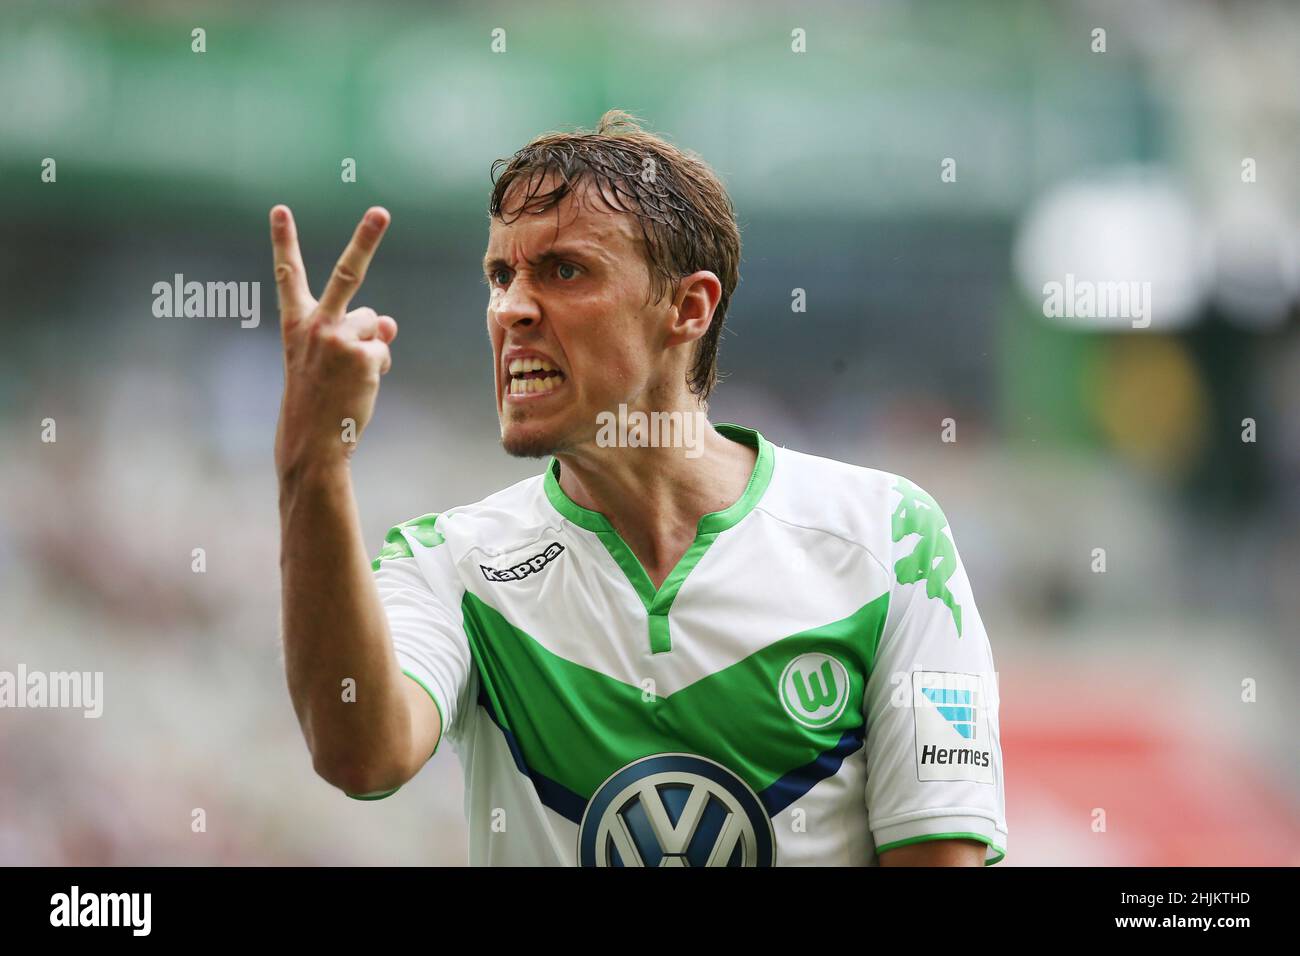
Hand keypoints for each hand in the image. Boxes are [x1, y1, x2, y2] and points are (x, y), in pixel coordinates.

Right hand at [270, 205, 396, 478]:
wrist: (313, 440)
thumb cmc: (317, 398)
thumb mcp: (326, 359)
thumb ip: (353, 332)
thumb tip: (389, 323)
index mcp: (296, 323)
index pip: (288, 275)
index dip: (285, 241)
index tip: (280, 209)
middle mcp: (316, 324)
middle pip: (347, 273)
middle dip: (365, 239)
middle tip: (381, 211)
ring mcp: (341, 338)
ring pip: (374, 324)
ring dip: (370, 347)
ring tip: (347, 375)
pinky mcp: (364, 356)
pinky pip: (383, 350)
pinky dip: (377, 368)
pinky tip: (358, 386)